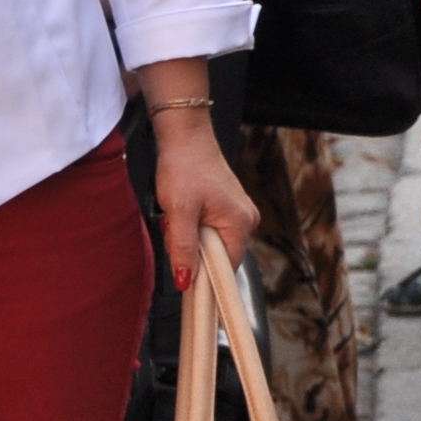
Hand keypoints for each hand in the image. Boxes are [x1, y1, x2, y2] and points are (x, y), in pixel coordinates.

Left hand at [152, 115, 258, 283]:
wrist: (184, 139)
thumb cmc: (183, 168)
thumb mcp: (178, 211)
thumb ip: (183, 248)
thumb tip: (185, 281)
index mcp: (241, 223)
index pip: (226, 266)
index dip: (203, 274)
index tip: (181, 275)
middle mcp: (247, 220)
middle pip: (218, 255)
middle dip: (191, 249)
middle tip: (173, 227)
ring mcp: (238, 213)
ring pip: (210, 242)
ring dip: (189, 237)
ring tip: (176, 216)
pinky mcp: (227, 208)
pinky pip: (209, 230)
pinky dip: (192, 227)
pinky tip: (181, 212)